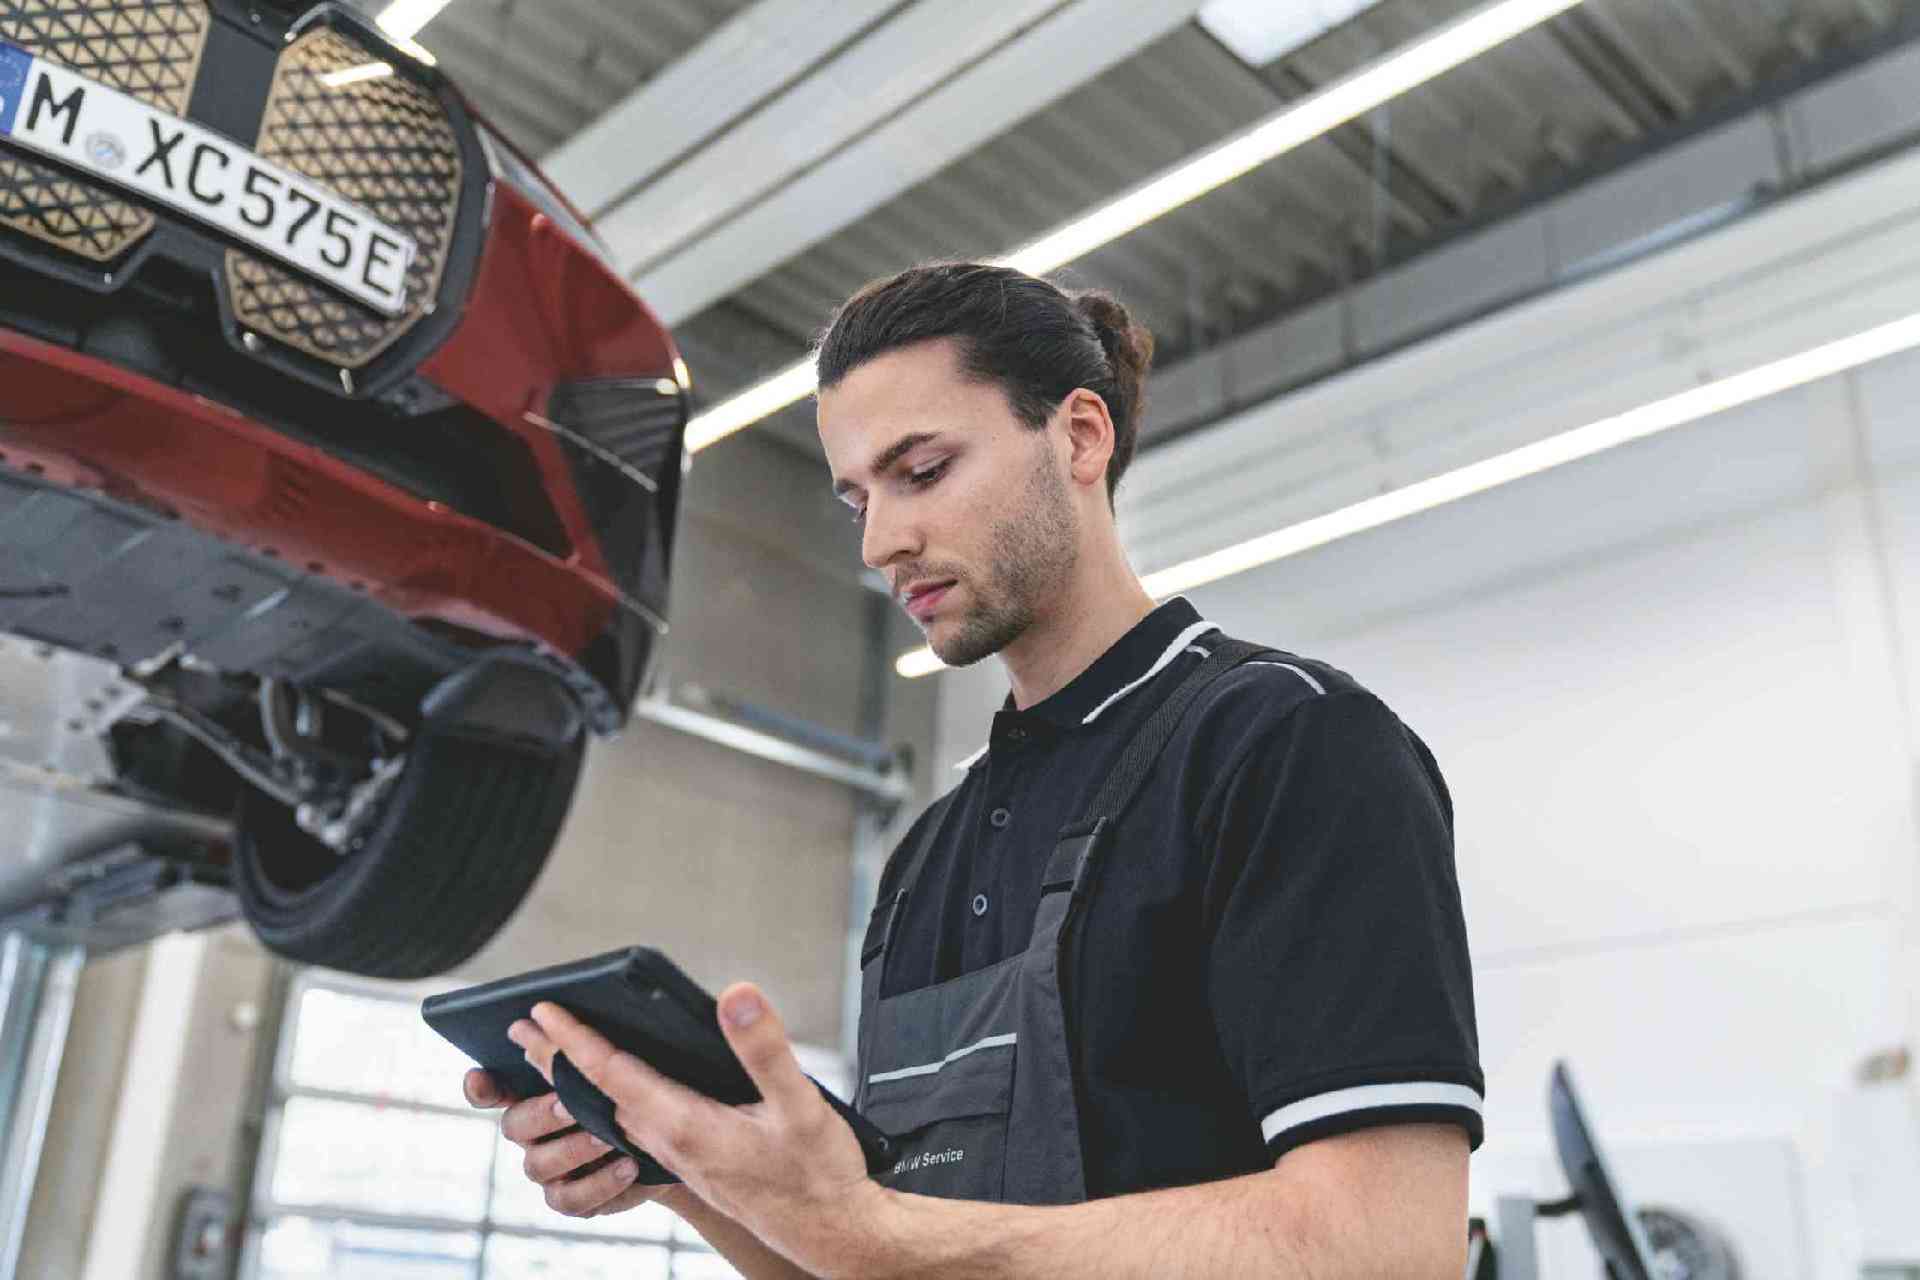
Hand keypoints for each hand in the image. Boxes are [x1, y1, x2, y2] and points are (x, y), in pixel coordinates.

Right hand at [463, 1063, 681, 1218]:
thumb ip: (586, 1045)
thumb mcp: (619, 1064)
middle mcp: (533, 1133)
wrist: (669, 1141)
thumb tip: (557, 1014)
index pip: (492, 1090)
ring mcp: (550, 1168)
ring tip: (609, 1136)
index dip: (481, 1087)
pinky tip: (628, 1166)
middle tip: (569, 1103)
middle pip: (514, 1125)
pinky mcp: (573, 1199)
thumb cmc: (635, 1092)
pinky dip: (599, 1183)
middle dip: (541, 1114)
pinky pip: (570, 1199)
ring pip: (538, 1165)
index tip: (479, 1076)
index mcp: (536, 1092)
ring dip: (573, 1149)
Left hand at [528, 983, 884, 1274]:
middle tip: (519, 1027)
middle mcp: (670, 1143)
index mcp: (684, 1124)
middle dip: (556, 1058)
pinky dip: (611, 1101)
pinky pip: (636, 1126)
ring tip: (554, 1056)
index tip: (543, 1010)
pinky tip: (618, 1095)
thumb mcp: (800, 1102)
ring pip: (612, 1112)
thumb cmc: (816, 1173)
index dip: (574, 1039)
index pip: (611, 1074)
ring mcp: (678, 1157)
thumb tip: (734, 996)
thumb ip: (763, 1048)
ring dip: (580, 1080)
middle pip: (596, 1094)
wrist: (830, 1232)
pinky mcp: (693, 1163)